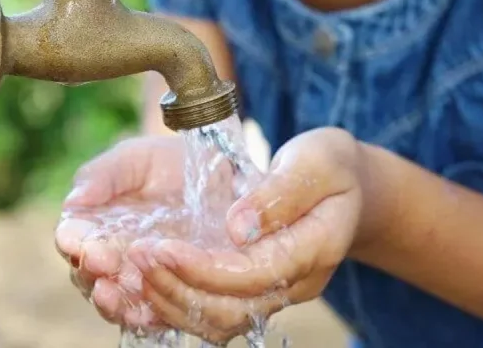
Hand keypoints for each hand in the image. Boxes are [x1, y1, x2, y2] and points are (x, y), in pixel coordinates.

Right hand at [54, 135, 239, 330]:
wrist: (211, 172)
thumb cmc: (165, 162)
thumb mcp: (135, 159)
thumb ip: (103, 175)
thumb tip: (74, 200)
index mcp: (92, 223)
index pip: (72, 238)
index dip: (75, 243)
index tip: (86, 245)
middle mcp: (108, 255)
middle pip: (87, 274)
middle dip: (93, 274)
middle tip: (106, 266)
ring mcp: (135, 276)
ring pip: (114, 299)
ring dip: (113, 302)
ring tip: (116, 296)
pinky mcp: (165, 290)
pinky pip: (150, 312)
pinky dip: (145, 316)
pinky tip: (147, 314)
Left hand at [127, 128, 367, 343]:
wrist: (347, 186)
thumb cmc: (331, 166)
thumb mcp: (317, 161)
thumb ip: (281, 193)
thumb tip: (237, 227)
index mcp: (315, 248)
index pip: (254, 274)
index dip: (204, 268)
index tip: (162, 247)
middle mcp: (295, 282)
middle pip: (231, 310)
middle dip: (178, 288)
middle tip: (137, 258)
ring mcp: (276, 292)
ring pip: (219, 321)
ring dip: (171, 301)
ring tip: (134, 269)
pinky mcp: (255, 290)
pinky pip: (214, 312)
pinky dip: (177, 302)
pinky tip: (147, 281)